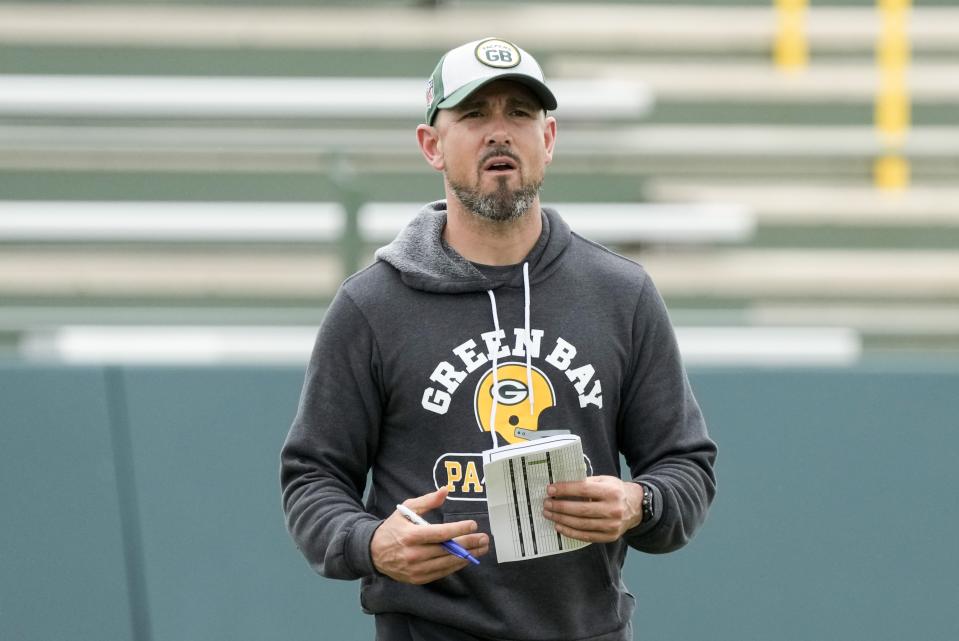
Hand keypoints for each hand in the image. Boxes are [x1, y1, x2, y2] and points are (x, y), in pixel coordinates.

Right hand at [370, 486, 488, 584]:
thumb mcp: (406, 509)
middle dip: (469, 543)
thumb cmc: (393, 528)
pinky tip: (467, 558)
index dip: (459, 530)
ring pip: (448, 563)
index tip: (473, 525)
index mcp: (411, 535)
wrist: (373, 553)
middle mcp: (414, 554)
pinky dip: (456, 565)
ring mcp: (416, 569)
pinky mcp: (418, 578)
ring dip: (468, 556)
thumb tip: (446, 490)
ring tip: (481, 548)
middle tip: (484, 538)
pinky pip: (442, 572)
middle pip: (448, 549)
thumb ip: (427, 500)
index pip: (440, 533)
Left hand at [542, 475, 644, 542]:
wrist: (636, 507)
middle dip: (560, 507)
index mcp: (611, 491)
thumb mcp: (605, 481)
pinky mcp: (610, 537)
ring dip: (561, 520)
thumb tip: (561, 486)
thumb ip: (586, 482)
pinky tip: (559, 526)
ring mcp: (612, 525)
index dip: (565, 490)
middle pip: (580, 509)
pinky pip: (586, 536)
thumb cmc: (616, 491)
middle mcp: (613, 509)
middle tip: (546, 503)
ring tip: (549, 514)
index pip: (583, 490)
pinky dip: (570, 532)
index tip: (550, 489)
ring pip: (581, 524)